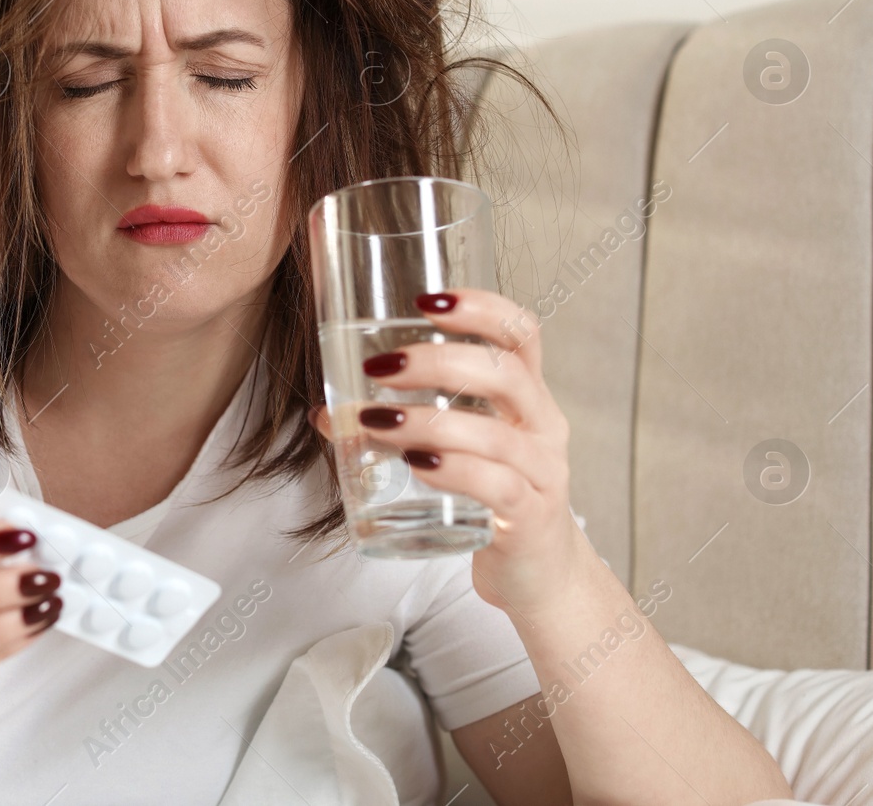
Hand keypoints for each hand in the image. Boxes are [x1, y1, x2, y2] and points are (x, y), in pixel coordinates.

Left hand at [309, 288, 588, 622]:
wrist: (537, 573)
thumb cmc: (493, 496)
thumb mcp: (458, 450)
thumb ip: (399, 425)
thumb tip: (328, 412)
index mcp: (528, 396)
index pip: (521, 333)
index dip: (481, 308)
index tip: (426, 300)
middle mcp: (544, 427)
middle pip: (506, 374)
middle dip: (439, 363)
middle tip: (381, 367)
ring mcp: (543, 473)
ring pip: (495, 435)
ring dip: (429, 422)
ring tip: (377, 419)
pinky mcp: (530, 518)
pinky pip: (499, 488)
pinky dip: (455, 472)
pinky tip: (418, 466)